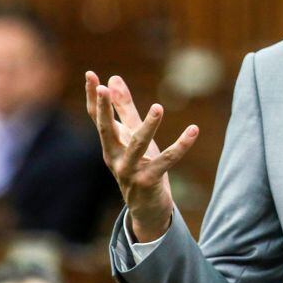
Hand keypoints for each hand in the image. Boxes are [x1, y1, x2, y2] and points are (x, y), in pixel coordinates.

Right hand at [85, 71, 199, 241]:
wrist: (147, 209)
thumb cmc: (140, 166)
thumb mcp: (132, 136)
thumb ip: (124, 109)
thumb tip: (113, 79)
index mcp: (110, 145)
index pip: (97, 118)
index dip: (93, 98)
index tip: (90, 74)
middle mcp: (115, 157)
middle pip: (106, 131)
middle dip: (104, 110)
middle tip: (103, 89)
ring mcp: (130, 171)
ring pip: (138, 145)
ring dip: (148, 126)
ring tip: (158, 108)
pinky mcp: (148, 181)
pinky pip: (166, 161)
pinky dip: (181, 146)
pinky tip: (193, 130)